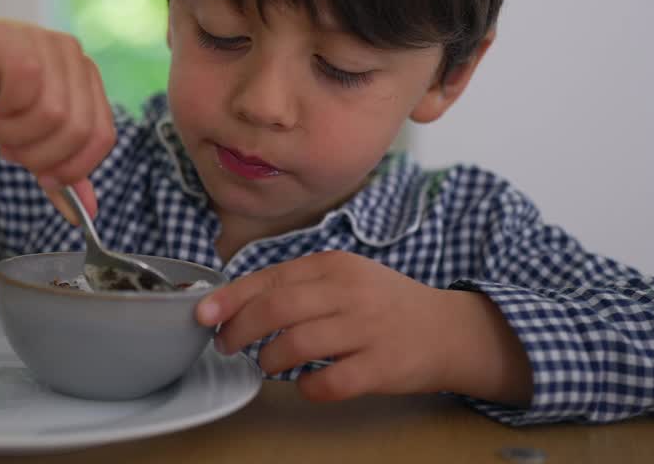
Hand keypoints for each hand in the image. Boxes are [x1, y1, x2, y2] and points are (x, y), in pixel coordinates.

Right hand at [0, 13, 113, 218]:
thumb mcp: (23, 142)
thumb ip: (57, 171)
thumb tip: (88, 213)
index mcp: (84, 82)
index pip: (102, 136)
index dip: (72, 167)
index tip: (40, 175)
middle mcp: (75, 58)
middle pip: (79, 130)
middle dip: (39, 155)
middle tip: (8, 149)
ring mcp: (50, 45)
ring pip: (54, 114)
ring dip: (14, 134)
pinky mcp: (20, 40)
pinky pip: (24, 91)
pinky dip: (1, 111)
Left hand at [195, 251, 531, 404]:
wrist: (449, 329)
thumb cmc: (385, 304)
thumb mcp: (345, 278)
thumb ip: (299, 285)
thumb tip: (238, 302)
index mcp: (334, 265)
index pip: (270, 278)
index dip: (231, 298)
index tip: (204, 314)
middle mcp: (348, 291)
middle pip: (276, 309)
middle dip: (239, 330)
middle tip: (225, 345)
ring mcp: (367, 328)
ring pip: (297, 344)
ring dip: (269, 360)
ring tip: (265, 365)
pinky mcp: (382, 366)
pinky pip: (330, 382)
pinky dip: (308, 387)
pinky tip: (306, 384)